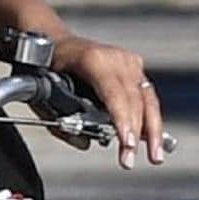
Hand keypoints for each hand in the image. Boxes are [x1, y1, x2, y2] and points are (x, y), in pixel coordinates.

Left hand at [52, 34, 165, 169]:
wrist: (56, 40)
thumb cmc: (48, 65)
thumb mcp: (44, 90)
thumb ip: (60, 118)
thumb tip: (84, 142)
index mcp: (93, 59)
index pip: (114, 94)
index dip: (122, 120)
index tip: (127, 143)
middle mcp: (116, 58)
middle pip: (134, 100)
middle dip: (135, 133)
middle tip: (128, 159)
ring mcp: (128, 61)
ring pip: (147, 99)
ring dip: (152, 130)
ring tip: (154, 157)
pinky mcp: (135, 67)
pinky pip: (146, 96)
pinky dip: (149, 119)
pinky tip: (152, 140)